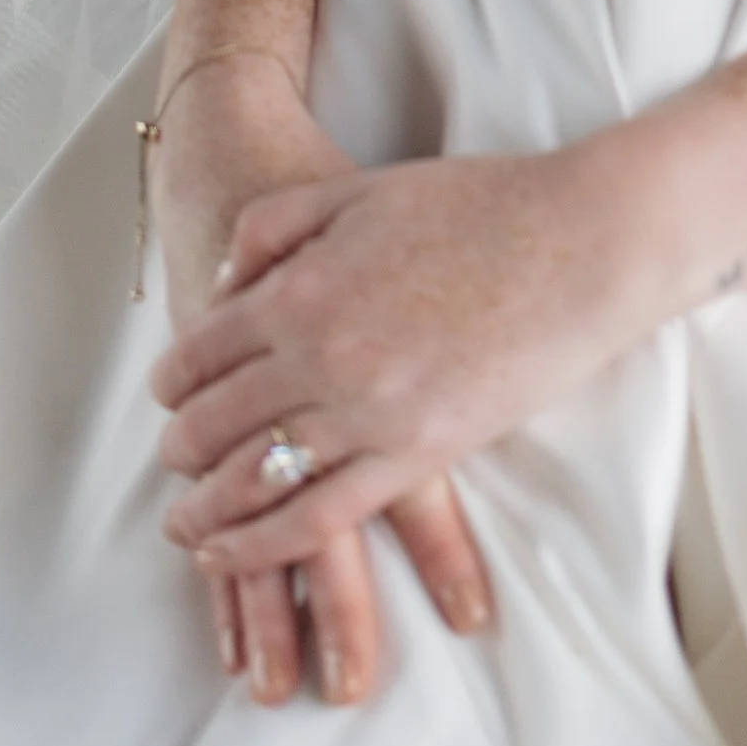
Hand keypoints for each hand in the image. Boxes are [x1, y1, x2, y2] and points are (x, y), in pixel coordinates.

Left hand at [151, 54, 491, 700]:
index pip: (198, 354)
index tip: (168, 395)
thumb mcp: (360, 189)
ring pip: (251, 482)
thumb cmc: (479, 205)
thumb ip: (275, 227)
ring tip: (186, 525)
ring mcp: (365, 414)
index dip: (172, 381)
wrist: (578, 242)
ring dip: (203, 511)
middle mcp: (317, 358)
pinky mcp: (415, 457)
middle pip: (212, 425)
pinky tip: (232, 556)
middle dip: (179, 451)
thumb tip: (224, 286)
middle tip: (173, 461)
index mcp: (299, 289)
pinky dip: (260, 547)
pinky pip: (317, 520)